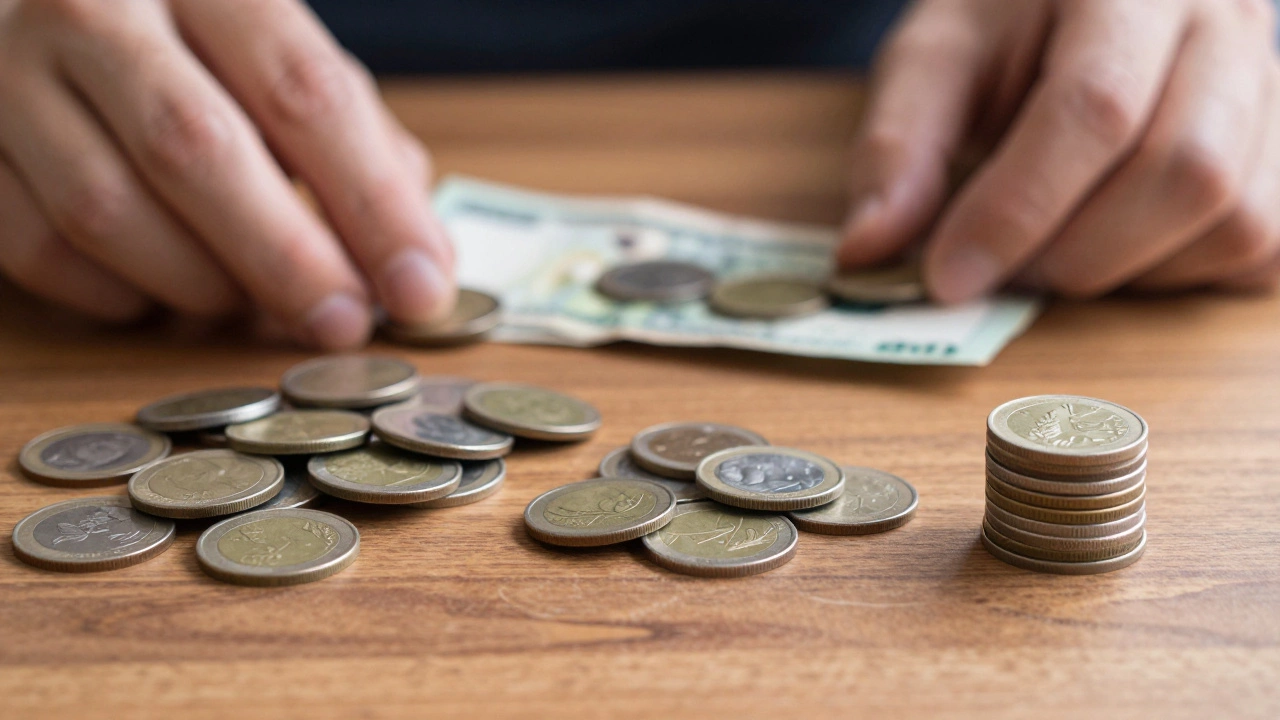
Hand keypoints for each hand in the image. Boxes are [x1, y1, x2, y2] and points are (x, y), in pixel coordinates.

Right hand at [0, 0, 454, 347]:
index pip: (304, 93)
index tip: (421, 288)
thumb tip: (417, 258)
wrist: (45, 18)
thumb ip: (355, 143)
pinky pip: (43, 251)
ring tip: (254, 307)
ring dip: (202, 285)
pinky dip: (122, 295)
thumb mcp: (282, 64)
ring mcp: (8, 75)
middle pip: (198, 149)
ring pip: (108, 210)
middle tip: (342, 325)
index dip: (373, 204)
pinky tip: (166, 295)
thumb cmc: (195, 52)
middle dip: (286, 259)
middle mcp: (96, 8)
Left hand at [838, 0, 1279, 299]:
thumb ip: (899, 147)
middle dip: (1071, 251)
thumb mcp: (934, 57)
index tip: (946, 277)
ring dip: (1121, 270)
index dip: (1016, 208)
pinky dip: (1170, 275)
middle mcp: (1225, 21)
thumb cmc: (1007, 22)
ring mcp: (1270, 85)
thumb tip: (865, 252)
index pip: (1095, 107)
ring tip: (1046, 252)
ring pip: (1234, 217)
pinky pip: (1257, 245)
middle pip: (1183, 169)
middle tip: (996, 268)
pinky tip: (1106, 249)